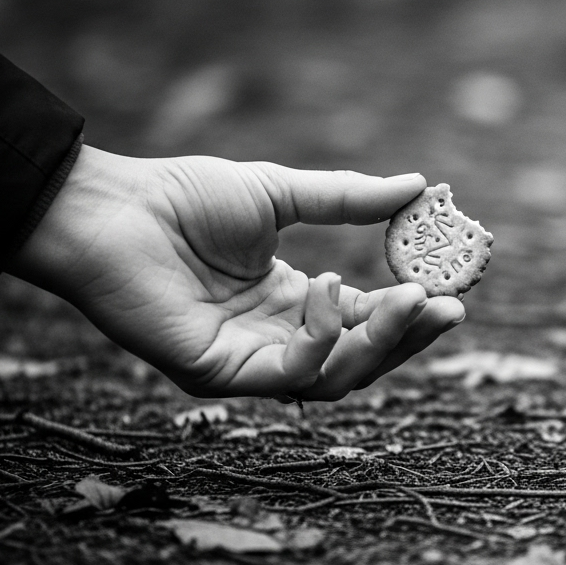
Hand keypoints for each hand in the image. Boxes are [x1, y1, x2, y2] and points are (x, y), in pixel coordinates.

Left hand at [8, 146, 464, 399]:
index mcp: (291, 301)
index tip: (452, 288)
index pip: (365, 320)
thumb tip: (420, 185)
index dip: (410, 310)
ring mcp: (248, 363)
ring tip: (408, 299)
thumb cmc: (184, 197)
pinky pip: (289, 373)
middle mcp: (275, 339)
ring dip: (379, 343)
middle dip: (409, 337)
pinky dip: (321, 337)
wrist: (113, 208)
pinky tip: (327, 287)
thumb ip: (348, 199)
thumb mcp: (281, 193)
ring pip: (334, 379)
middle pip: (360, 360)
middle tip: (448, 307)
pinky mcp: (219, 376)